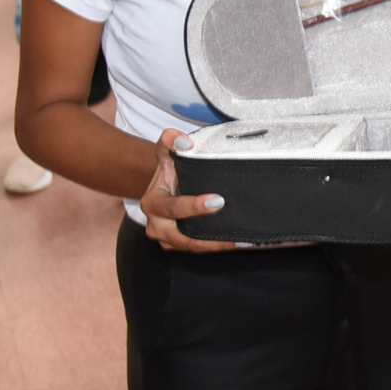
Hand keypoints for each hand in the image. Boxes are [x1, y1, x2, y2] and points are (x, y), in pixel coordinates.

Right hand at [140, 128, 240, 251]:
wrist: (165, 185)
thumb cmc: (169, 169)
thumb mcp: (165, 152)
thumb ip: (169, 140)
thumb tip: (184, 142)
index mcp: (152, 203)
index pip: (172, 208)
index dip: (193, 207)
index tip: (217, 201)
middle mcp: (156, 225)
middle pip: (180, 236)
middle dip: (206, 237)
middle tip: (233, 234)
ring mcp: (166, 239)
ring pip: (191, 247)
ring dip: (214, 246)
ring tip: (239, 241)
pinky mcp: (179, 246)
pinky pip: (197, 249)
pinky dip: (215, 247)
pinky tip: (236, 242)